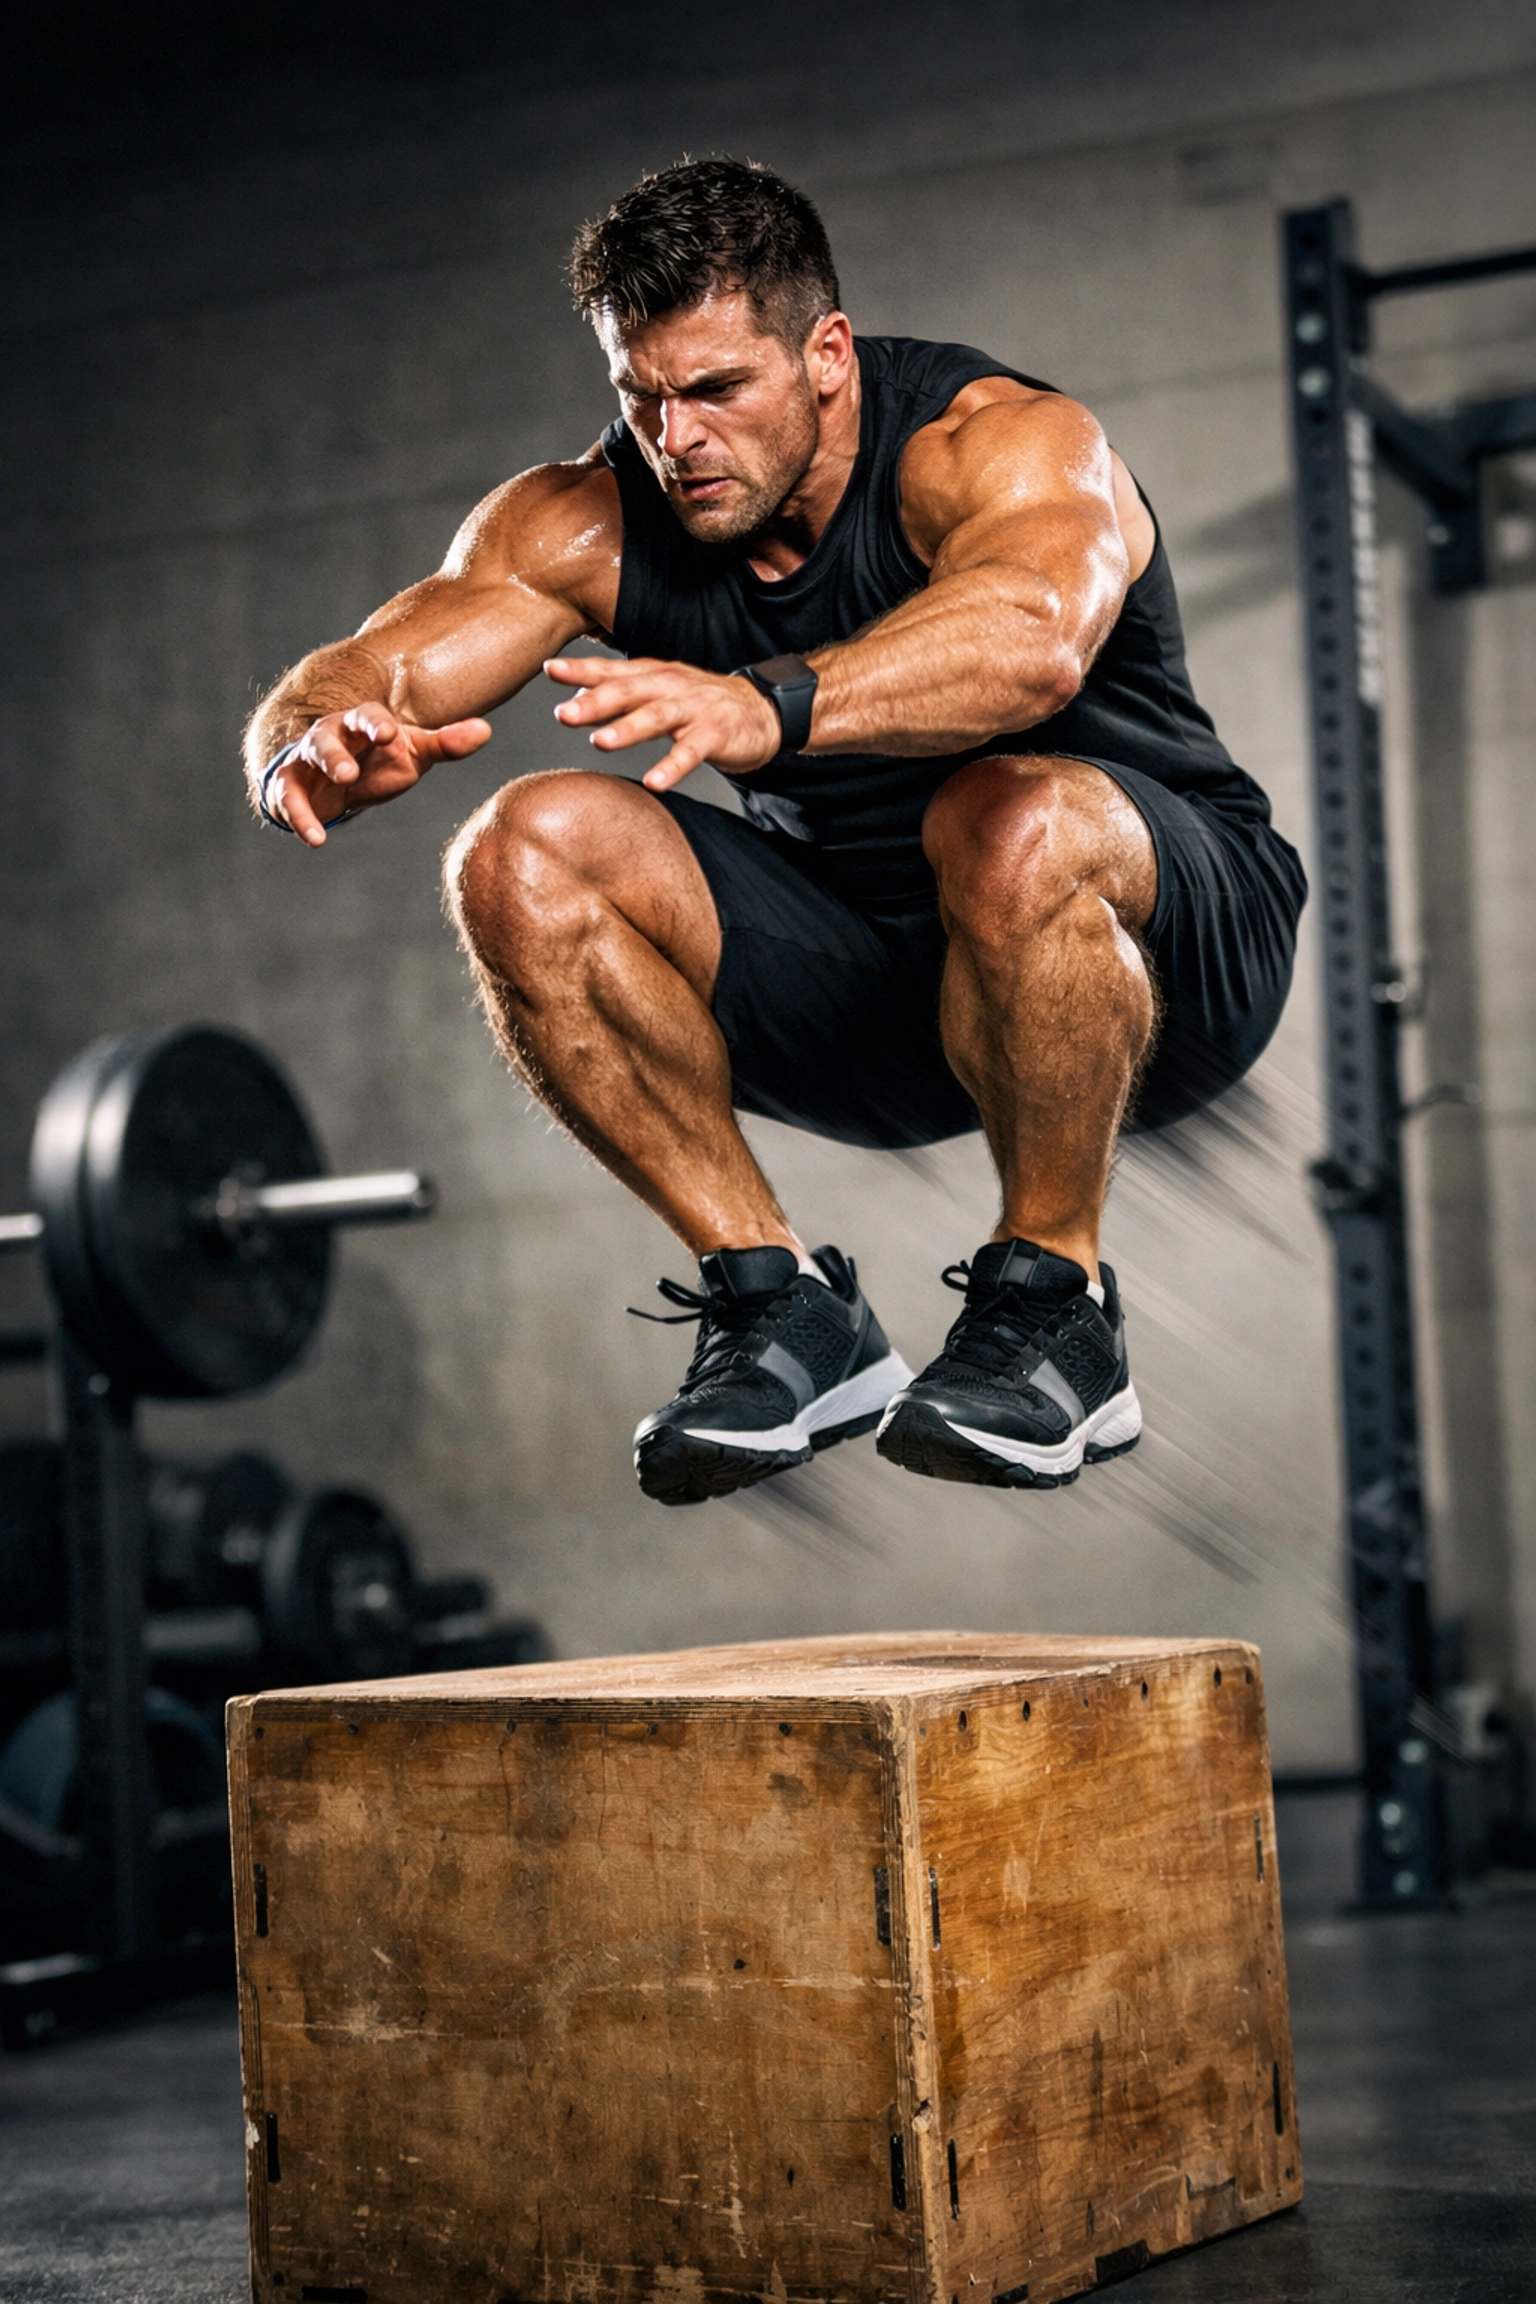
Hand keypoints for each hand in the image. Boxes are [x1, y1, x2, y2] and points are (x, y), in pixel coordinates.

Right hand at [263, 704, 492, 846]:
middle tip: (348, 772)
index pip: (367, 717)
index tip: (389, 735)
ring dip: (316, 778)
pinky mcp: (290, 785)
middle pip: (326, 736)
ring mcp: (307, 759)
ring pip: (305, 760)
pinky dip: (299, 818)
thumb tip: (486, 731)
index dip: (376, 724)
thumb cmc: (381, 761)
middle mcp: (331, 735)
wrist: (339, 780)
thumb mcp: (414, 753)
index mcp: (362, 724)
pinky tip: (315, 839)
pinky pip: (288, 798)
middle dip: (334, 753)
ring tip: (334, 797)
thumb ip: (446, 744)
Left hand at [544, 655, 782, 792]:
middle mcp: (671, 687)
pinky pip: (691, 752)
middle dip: (595, 702)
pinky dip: (673, 767)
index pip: (611, 671)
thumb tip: (575, 699)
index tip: (549, 670)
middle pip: (629, 691)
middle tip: (564, 714)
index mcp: (653, 675)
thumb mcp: (660, 692)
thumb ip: (620, 694)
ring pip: (657, 717)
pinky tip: (655, 782)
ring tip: (600, 743)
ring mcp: (694, 709)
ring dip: (628, 729)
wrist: (762, 711)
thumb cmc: (701, 703)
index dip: (581, 670)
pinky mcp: (716, 734)